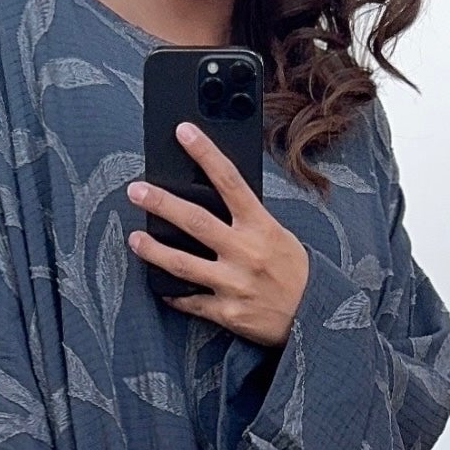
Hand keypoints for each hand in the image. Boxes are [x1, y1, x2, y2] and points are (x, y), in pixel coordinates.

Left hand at [126, 122, 310, 345]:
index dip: (205, 154)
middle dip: (161, 203)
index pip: (230, 181)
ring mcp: (233, 283)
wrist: (314, 317)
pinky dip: (172, 293)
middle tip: (136, 191)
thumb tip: (213, 199)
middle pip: (195, 221)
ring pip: (183, 263)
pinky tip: (158, 285)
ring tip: (134, 240)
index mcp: (261, 227)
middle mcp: (245, 252)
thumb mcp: (278, 235)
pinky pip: (190, 301)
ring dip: (153, 250)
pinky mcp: (226, 311)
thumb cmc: (294, 272)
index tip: (184, 132)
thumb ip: (247, 220)